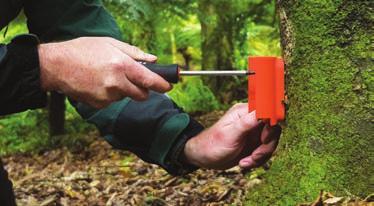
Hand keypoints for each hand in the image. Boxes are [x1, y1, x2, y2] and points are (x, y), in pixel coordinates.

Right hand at [38, 37, 171, 107]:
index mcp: (122, 66)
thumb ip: (134, 52)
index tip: (169, 86)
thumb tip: (153, 60)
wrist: (56, 65)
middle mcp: (116, 83)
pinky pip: (112, 101)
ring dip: (123, 90)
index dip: (162, 85)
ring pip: (125, 97)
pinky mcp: (98, 104)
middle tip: (134, 79)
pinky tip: (98, 84)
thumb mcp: (110, 43)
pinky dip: (110, 95)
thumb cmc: (83, 50)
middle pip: (142, 95)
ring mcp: (107, 96)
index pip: (150, 81)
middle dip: (143, 89)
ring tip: (106, 76)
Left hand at [184, 103, 280, 169]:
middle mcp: (251, 120)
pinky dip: (257, 160)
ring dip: (260, 156)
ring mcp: (253, 133)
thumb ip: (248, 122)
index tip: (265, 138)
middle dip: (266, 146)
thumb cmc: (212, 144)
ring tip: (245, 161)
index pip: (268, 112)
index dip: (271, 125)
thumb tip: (265, 110)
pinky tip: (243, 162)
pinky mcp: (254, 144)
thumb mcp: (230, 134)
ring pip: (270, 143)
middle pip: (273, 130)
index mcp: (245, 112)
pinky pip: (265, 152)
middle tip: (255, 155)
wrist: (203, 158)